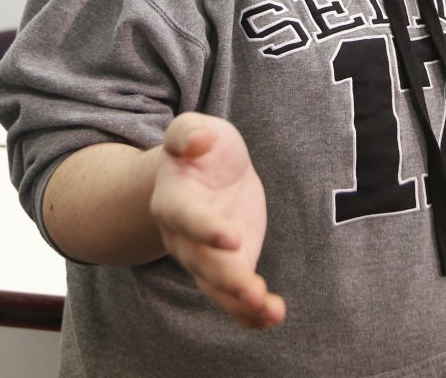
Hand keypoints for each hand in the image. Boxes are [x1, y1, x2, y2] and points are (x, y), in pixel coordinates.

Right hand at [150, 112, 285, 328]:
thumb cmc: (200, 148)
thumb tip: (197, 140)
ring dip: (240, 302)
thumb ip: (190, 133)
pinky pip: (233, 296)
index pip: (187, 218)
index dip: (207, 229)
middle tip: (252, 290)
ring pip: (216, 286)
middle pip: (202, 262)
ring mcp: (203, 256)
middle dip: (227, 277)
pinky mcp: (228, 265)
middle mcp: (182, 237)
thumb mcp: (194, 128)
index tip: (233, 238)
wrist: (203, 172)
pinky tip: (272, 315)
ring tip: (269, 309)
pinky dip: (250, 311)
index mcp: (173, 200)